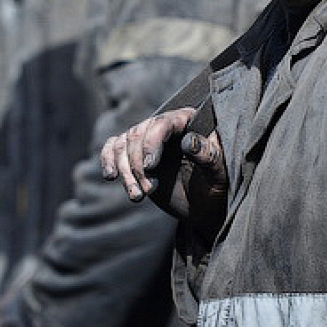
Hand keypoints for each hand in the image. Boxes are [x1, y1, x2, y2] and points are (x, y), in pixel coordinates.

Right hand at [99, 107, 227, 226]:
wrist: (204, 205)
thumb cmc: (216, 186)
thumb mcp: (219, 173)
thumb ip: (208, 155)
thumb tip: (189, 141)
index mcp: (188, 121)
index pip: (162, 123)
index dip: (151, 142)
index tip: (150, 167)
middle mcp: (165, 126)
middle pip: (138, 135)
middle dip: (138, 165)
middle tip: (148, 190)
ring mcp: (147, 140)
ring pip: (123, 145)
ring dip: (125, 172)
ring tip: (137, 196)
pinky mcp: (135, 154)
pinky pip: (113, 148)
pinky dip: (107, 160)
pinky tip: (111, 176)